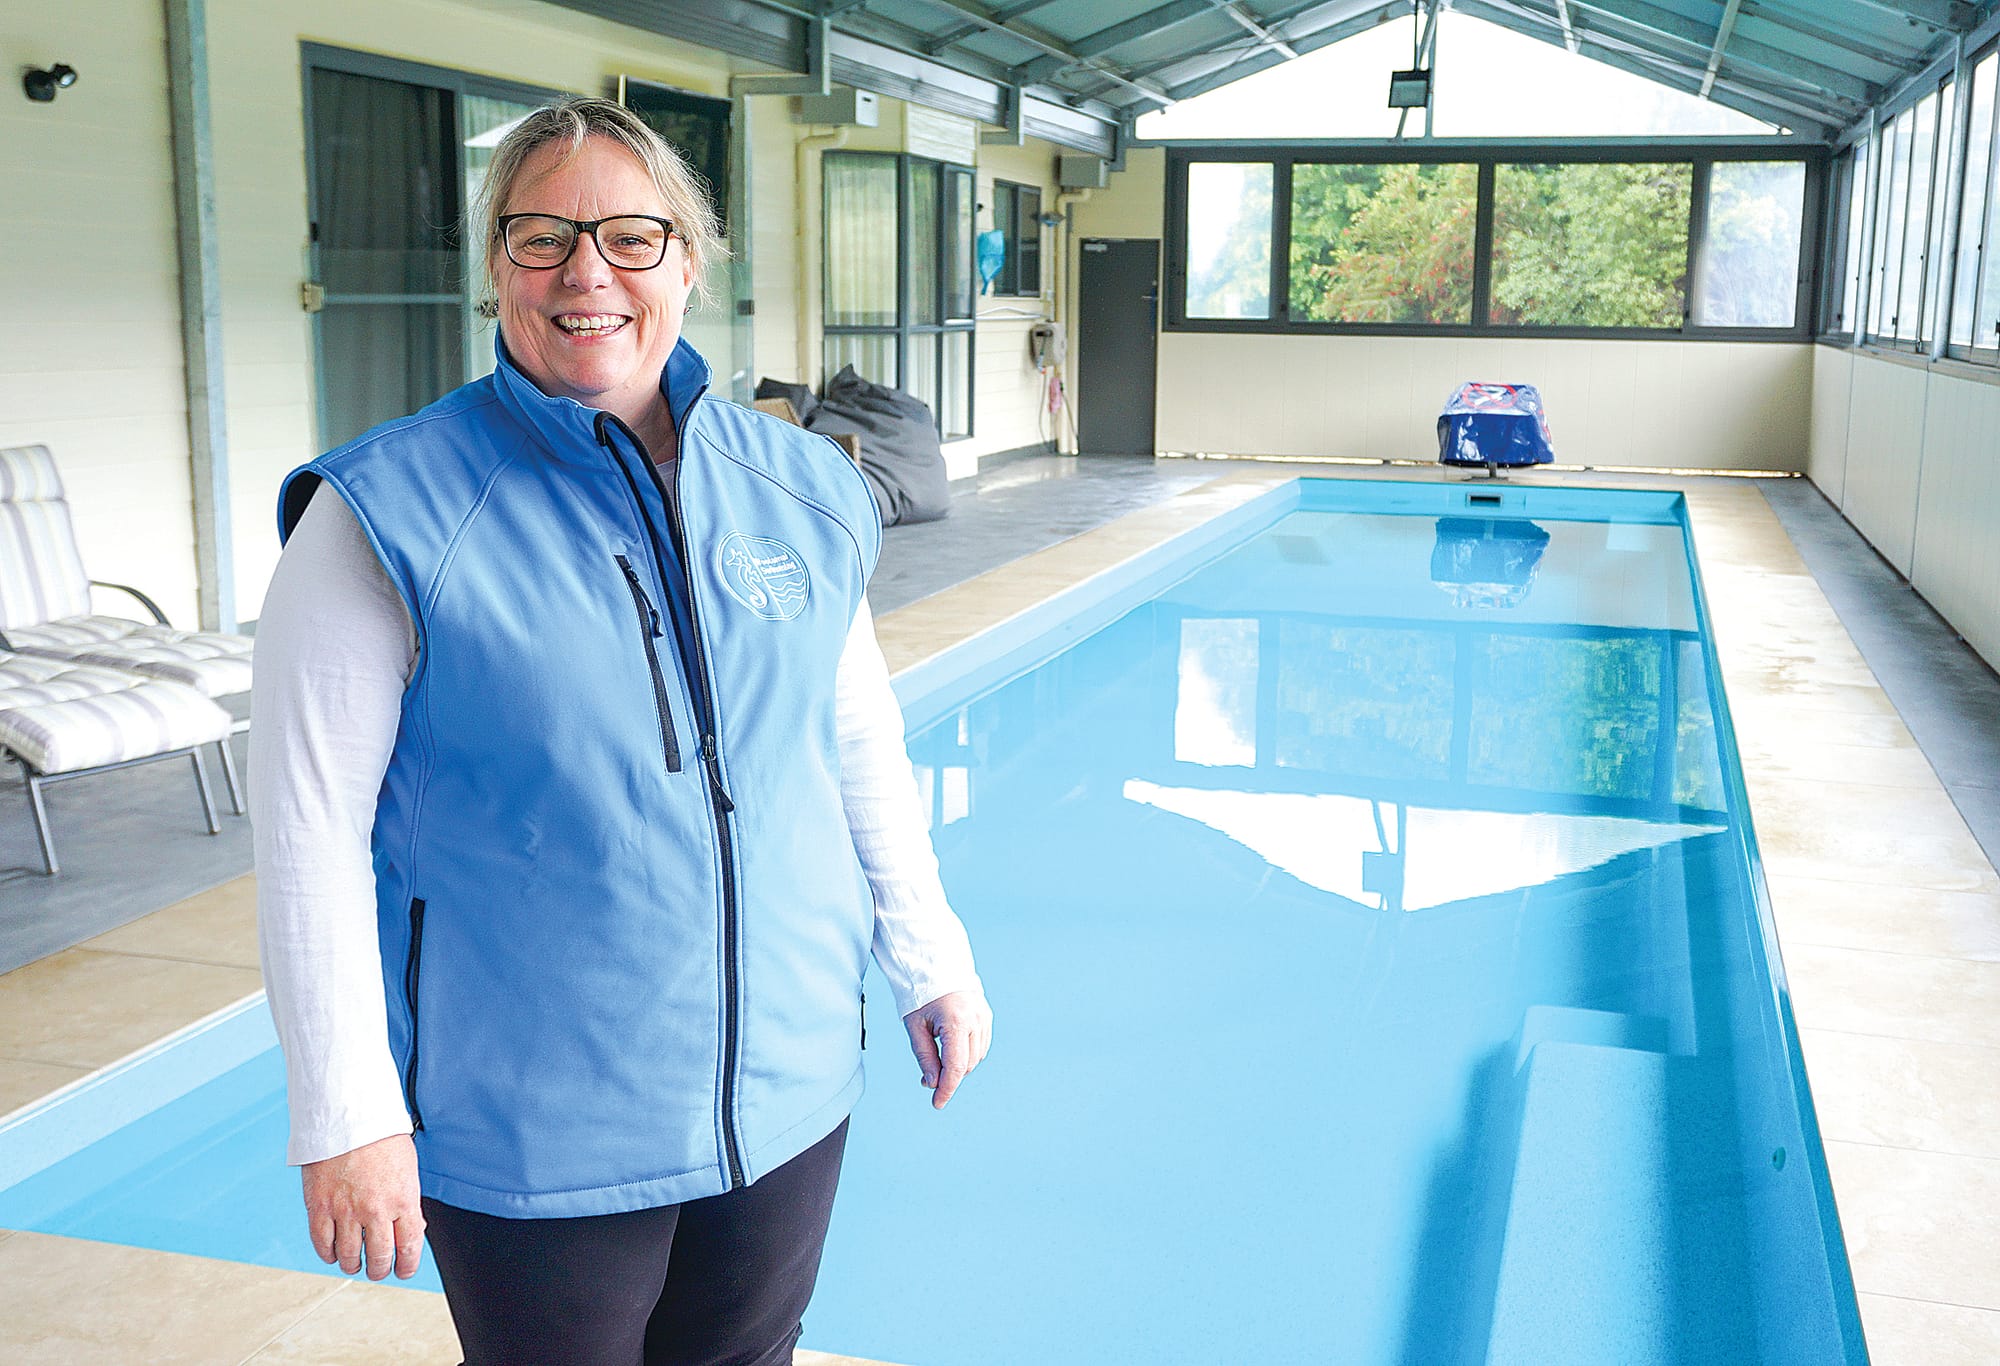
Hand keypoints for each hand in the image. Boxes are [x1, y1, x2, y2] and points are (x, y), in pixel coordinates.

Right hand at [301, 1133, 424, 1280]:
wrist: (349, 1115)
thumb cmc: (381, 1137)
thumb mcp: (408, 1169)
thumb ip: (408, 1202)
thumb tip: (412, 1229)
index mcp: (403, 1199)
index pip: (409, 1247)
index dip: (407, 1266)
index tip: (404, 1271)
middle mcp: (375, 1209)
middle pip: (379, 1257)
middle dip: (380, 1269)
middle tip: (378, 1269)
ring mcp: (345, 1210)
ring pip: (349, 1256)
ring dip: (353, 1265)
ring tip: (355, 1263)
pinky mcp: (319, 1206)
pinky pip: (322, 1243)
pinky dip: (328, 1254)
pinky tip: (332, 1253)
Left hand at [902, 989, 992, 1109]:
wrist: (936, 966)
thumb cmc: (922, 995)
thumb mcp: (916, 1027)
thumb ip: (925, 1057)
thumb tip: (933, 1084)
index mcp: (956, 1022)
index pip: (956, 1067)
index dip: (947, 1089)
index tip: (937, 1104)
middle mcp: (975, 1020)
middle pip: (967, 1065)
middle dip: (949, 1076)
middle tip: (927, 1077)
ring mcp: (984, 1017)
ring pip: (976, 1057)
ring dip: (959, 1066)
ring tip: (937, 1058)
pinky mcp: (986, 1016)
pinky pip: (980, 1045)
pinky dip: (967, 1054)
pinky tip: (952, 1049)